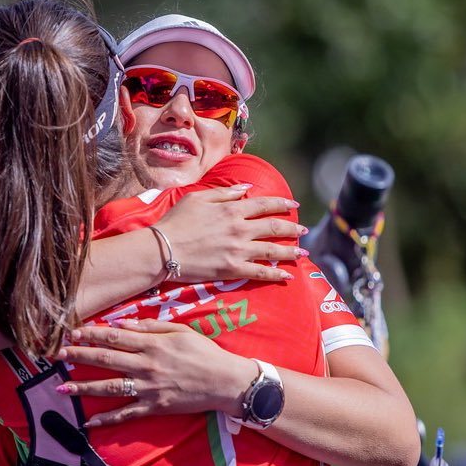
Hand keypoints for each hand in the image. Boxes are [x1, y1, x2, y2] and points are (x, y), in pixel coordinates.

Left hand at [55, 319, 255, 425]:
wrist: (225, 381)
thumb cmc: (204, 352)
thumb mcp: (180, 331)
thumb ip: (151, 327)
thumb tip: (124, 324)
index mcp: (152, 344)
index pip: (114, 337)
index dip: (91, 335)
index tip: (72, 332)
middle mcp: (146, 366)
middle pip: (106, 360)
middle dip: (78, 357)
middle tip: (56, 355)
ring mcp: (148, 389)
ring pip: (110, 387)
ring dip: (84, 388)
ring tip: (61, 389)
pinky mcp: (154, 407)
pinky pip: (126, 414)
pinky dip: (107, 419)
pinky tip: (89, 422)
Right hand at [155, 186, 306, 282]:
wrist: (162, 249)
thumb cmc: (175, 221)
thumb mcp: (197, 198)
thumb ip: (224, 193)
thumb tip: (246, 189)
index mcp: (231, 210)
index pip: (264, 204)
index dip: (281, 203)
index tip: (294, 204)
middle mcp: (239, 229)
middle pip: (274, 227)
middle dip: (292, 228)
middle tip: (303, 230)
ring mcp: (238, 251)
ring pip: (272, 250)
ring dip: (291, 251)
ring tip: (303, 253)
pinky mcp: (232, 270)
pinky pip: (260, 273)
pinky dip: (277, 274)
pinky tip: (288, 276)